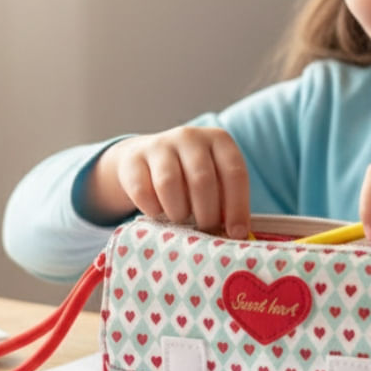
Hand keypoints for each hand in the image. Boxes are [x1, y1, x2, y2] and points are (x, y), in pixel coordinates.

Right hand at [86, 127, 249, 236]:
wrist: (145, 158)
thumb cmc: (190, 177)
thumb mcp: (215, 181)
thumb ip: (227, 202)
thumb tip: (237, 234)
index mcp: (219, 140)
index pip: (234, 172)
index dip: (237, 206)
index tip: (236, 233)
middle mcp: (190, 137)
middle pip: (202, 180)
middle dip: (207, 213)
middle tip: (205, 229)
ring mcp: (159, 145)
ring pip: (169, 184)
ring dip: (178, 211)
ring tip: (181, 218)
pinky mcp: (133, 159)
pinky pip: (142, 191)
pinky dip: (152, 209)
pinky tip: (158, 212)